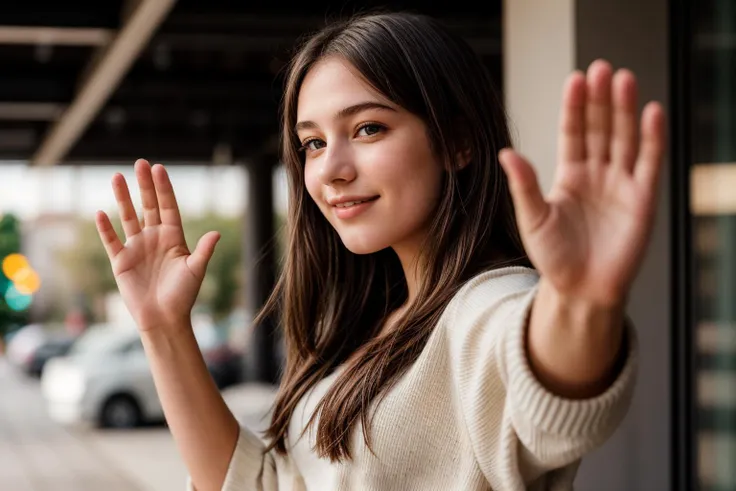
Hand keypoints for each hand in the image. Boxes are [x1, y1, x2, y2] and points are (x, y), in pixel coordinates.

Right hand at [95, 159, 219, 331]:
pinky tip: (100, 212)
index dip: (164, 188)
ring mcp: (137, 247)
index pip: (168, 207)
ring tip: (117, 177)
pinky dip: (105, 228)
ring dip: (123, 198)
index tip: (159, 169)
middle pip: (149, 206)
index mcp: (173, 238)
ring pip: (129, 217)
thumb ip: (204, 251)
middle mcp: (155, 238)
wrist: (164, 318)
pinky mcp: (121, 261)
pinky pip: (111, 240)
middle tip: (140, 163)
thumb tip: (217, 233)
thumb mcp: (196, 270)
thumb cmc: (183, 295)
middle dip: (145, 185)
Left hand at [499, 59, 664, 307]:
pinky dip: (652, 138)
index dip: (574, 106)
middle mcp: (596, 174)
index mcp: (569, 175)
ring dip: (625, 110)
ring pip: (624, 138)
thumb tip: (506, 152)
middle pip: (600, 128)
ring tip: (623, 79)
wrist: (580, 290)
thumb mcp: (533, 219)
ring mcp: (621, 184)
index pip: (572, 132)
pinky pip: (649, 163)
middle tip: (601, 68)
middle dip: (600, 99)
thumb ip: (524, 186)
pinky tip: (651, 112)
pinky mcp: (643, 199)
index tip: (575, 78)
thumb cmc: (553, 257)